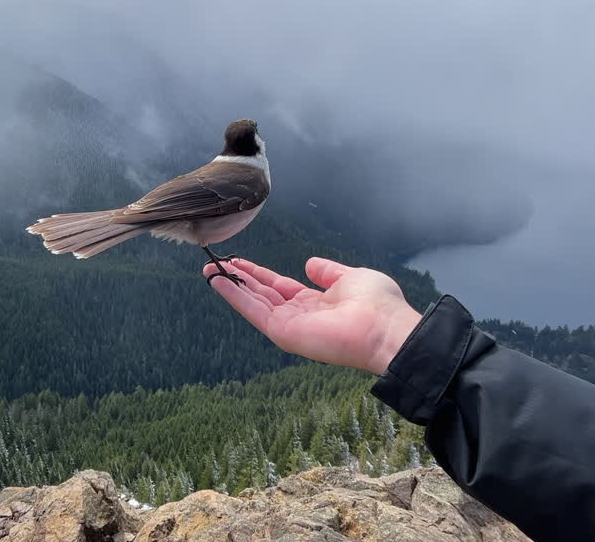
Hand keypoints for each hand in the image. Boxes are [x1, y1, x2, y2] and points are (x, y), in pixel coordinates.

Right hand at [204, 257, 422, 374]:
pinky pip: (253, 311)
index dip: (258, 273)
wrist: (385, 328)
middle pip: (261, 294)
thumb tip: (310, 264)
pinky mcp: (283, 333)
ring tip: (209, 269)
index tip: (239, 261)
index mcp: (314, 303)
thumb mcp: (350, 277)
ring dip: (230, 286)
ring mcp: (289, 325)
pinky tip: (218, 281)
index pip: (279, 286)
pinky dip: (234, 296)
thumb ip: (328, 271)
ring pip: (253, 302)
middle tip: (215, 263)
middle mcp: (298, 315)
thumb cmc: (377, 304)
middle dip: (238, 278)